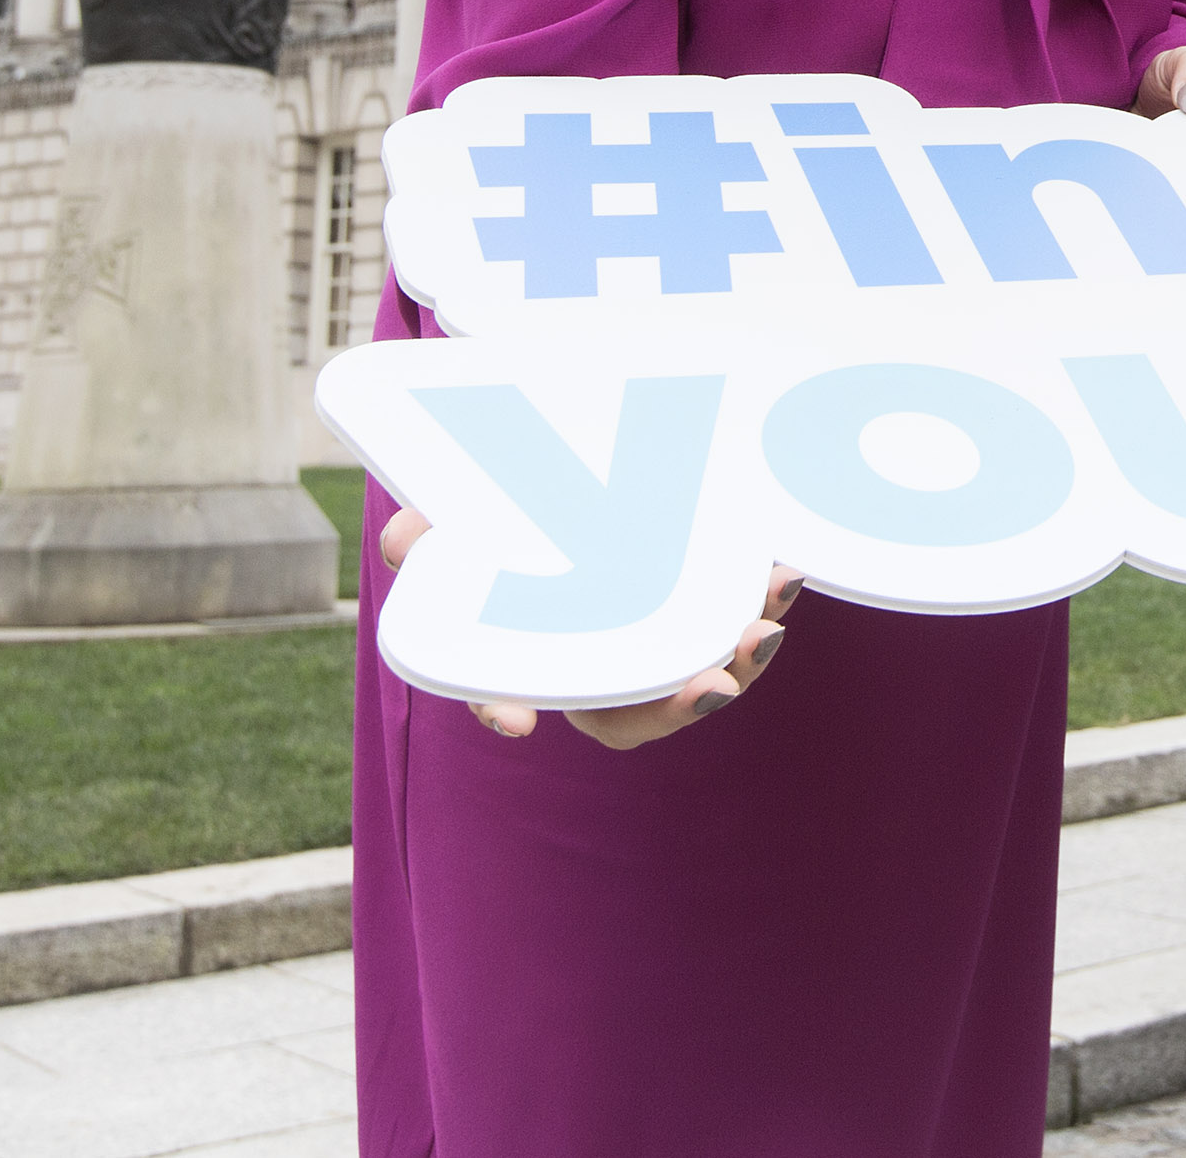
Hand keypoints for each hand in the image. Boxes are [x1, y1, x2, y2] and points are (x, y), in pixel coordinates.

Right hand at [377, 509, 798, 749]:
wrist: (580, 465)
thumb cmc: (510, 506)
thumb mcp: (463, 514)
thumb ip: (429, 530)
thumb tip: (402, 542)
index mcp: (530, 647)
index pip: (508, 693)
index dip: (503, 706)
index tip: (516, 722)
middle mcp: (596, 658)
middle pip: (631, 711)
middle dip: (675, 706)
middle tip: (711, 688)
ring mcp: (653, 632)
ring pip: (696, 672)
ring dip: (738, 659)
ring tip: (768, 625)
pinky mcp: (701, 598)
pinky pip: (734, 619)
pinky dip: (761, 603)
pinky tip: (783, 575)